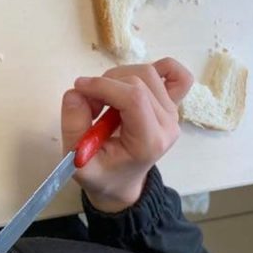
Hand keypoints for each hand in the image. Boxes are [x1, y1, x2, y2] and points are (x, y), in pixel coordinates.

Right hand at [60, 59, 192, 213]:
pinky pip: (179, 77)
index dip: (103, 86)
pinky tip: (135, 81)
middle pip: (138, 81)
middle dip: (105, 85)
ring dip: (118, 78)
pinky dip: (160, 69)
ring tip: (103, 100)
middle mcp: (167, 124)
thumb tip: (76, 91)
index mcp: (149, 142)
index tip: (78, 89)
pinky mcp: (171, 105)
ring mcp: (172, 113)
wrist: (121, 183)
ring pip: (148, 73)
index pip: (134, 98)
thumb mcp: (78, 162)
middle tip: (88, 106)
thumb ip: (73, 127)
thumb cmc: (101, 175)